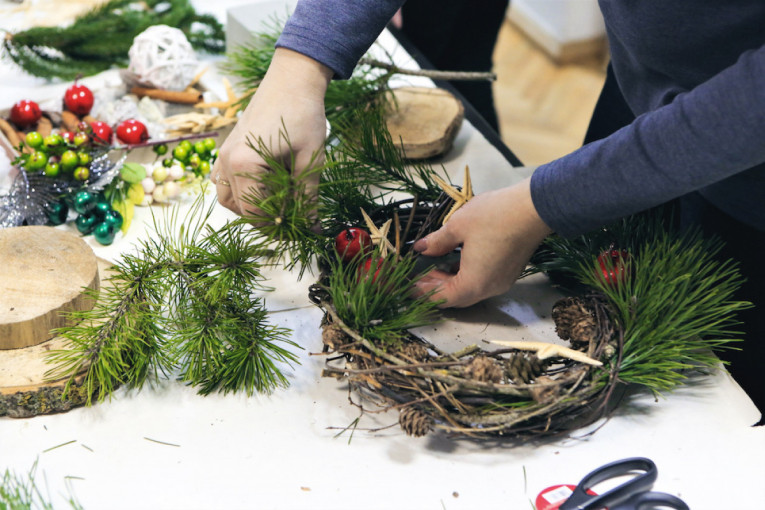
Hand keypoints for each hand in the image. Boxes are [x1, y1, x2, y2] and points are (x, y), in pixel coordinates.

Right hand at [212, 48, 332, 215]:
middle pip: (239, 209)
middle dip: (265, 218)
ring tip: (279, 202)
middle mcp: (227, 162)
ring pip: (228, 198)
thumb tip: (312, 228)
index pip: (255, 214)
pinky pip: (225, 182)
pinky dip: (242, 191)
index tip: (299, 227)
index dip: (277, 226)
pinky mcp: (226, 149)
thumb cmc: (303, 115)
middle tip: (293, 217)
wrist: (292, 79)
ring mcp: (223, 155)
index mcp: (246, 165)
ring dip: (250, 206)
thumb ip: (307, 197)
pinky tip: (266, 186)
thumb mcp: (310, 160)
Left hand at [412, 177, 552, 307]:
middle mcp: (489, 288)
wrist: (534, 207)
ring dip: (450, 282)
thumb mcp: (457, 226)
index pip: (441, 297)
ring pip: (469, 290)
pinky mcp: (509, 272)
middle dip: (435, 288)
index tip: (407, 285)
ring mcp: (501, 281)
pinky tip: (455, 261)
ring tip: (434, 266)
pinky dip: (465, 276)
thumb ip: (437, 242)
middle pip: (456, 297)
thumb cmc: (495, 216)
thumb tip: (421, 248)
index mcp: (473, 283)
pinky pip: (481, 281)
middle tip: (418, 276)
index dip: (422, 292)